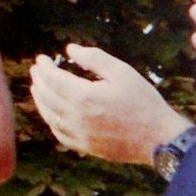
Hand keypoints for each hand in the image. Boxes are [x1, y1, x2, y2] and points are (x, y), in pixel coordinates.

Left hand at [31, 44, 190, 165]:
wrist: (159, 138)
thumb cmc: (143, 102)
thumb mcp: (123, 73)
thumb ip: (95, 59)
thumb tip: (70, 49)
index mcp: (83, 96)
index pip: (52, 79)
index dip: (44, 67)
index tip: (41, 59)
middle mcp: (75, 116)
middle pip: (46, 96)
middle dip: (39, 80)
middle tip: (36, 70)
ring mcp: (77, 134)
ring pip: (48, 115)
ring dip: (39, 99)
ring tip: (37, 87)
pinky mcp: (83, 146)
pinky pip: (58, 132)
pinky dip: (50, 119)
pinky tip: (50, 112)